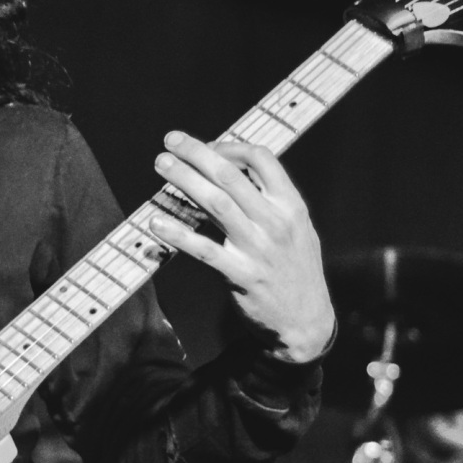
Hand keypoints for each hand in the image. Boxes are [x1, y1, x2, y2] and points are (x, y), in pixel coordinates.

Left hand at [149, 131, 334, 362]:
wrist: (306, 322)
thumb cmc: (295, 270)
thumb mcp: (298, 228)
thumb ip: (272, 200)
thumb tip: (234, 170)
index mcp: (291, 205)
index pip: (261, 159)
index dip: (230, 147)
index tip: (207, 147)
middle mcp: (276, 222)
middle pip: (230, 175)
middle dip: (197, 153)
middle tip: (170, 140)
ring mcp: (258, 249)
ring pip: (215, 203)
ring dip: (184, 180)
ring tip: (161, 164)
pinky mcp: (241, 275)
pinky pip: (203, 250)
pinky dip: (178, 234)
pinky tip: (156, 222)